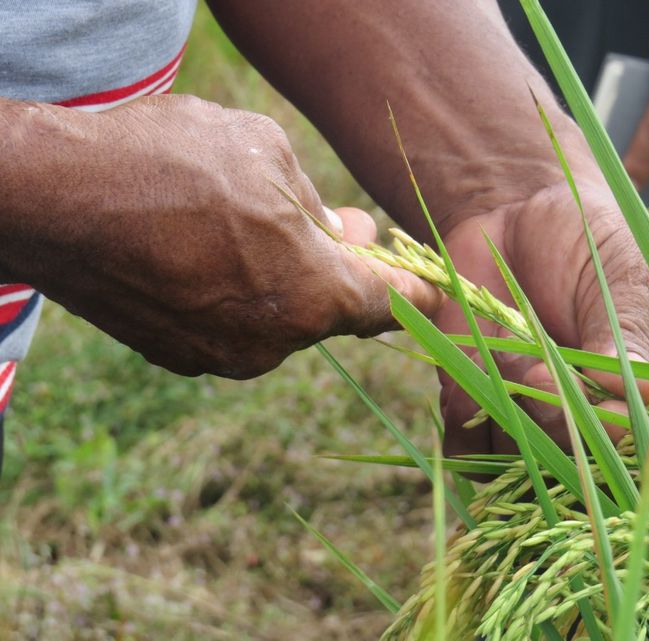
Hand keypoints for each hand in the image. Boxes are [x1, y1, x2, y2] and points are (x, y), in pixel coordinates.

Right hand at [0, 95, 440, 377]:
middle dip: (338, 273)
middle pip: (332, 311)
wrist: (55, 200)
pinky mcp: (178, 357)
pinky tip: (210, 253)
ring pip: (280, 319)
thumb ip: (320, 209)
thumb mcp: (267, 155)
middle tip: (330, 226)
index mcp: (316, 296)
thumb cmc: (171, 163)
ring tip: (251, 228)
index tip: (425, 285)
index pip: (390, 306)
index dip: (414, 292)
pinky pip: (232, 325)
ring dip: (283, 282)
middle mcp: (275, 343)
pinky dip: (237, 296)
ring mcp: (223, 357)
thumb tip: (345, 235)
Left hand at [437, 176, 648, 458]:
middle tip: (541, 369)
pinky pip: (471, 457)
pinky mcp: (485, 413)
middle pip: (590, 466)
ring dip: (512, 415)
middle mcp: (599, 414)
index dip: (635, 437)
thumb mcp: (620, 275)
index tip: (608, 403)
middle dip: (561, 422)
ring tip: (510, 351)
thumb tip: (641, 396)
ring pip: (528, 467)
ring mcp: (540, 419)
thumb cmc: (583, 237)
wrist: (509, 215)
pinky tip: (475, 368)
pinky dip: (466, 422)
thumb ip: (626, 335)